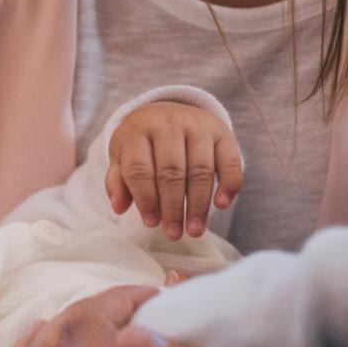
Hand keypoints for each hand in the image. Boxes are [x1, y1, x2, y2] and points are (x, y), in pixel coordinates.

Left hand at [106, 101, 242, 239]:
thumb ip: (118, 182)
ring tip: (195, 229)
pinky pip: (229, 160)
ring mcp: (198, 125)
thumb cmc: (141, 144)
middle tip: (174, 234)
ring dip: (199, 204)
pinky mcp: (222, 131)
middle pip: (171, 172)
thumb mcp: (121, 158)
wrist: (165, 112)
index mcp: (137, 132)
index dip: (145, 199)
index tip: (151, 223)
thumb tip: (118, 208)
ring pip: (200, 169)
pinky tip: (221, 205)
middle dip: (173, 207)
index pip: (140, 169)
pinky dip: (228, 184)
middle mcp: (168, 124)